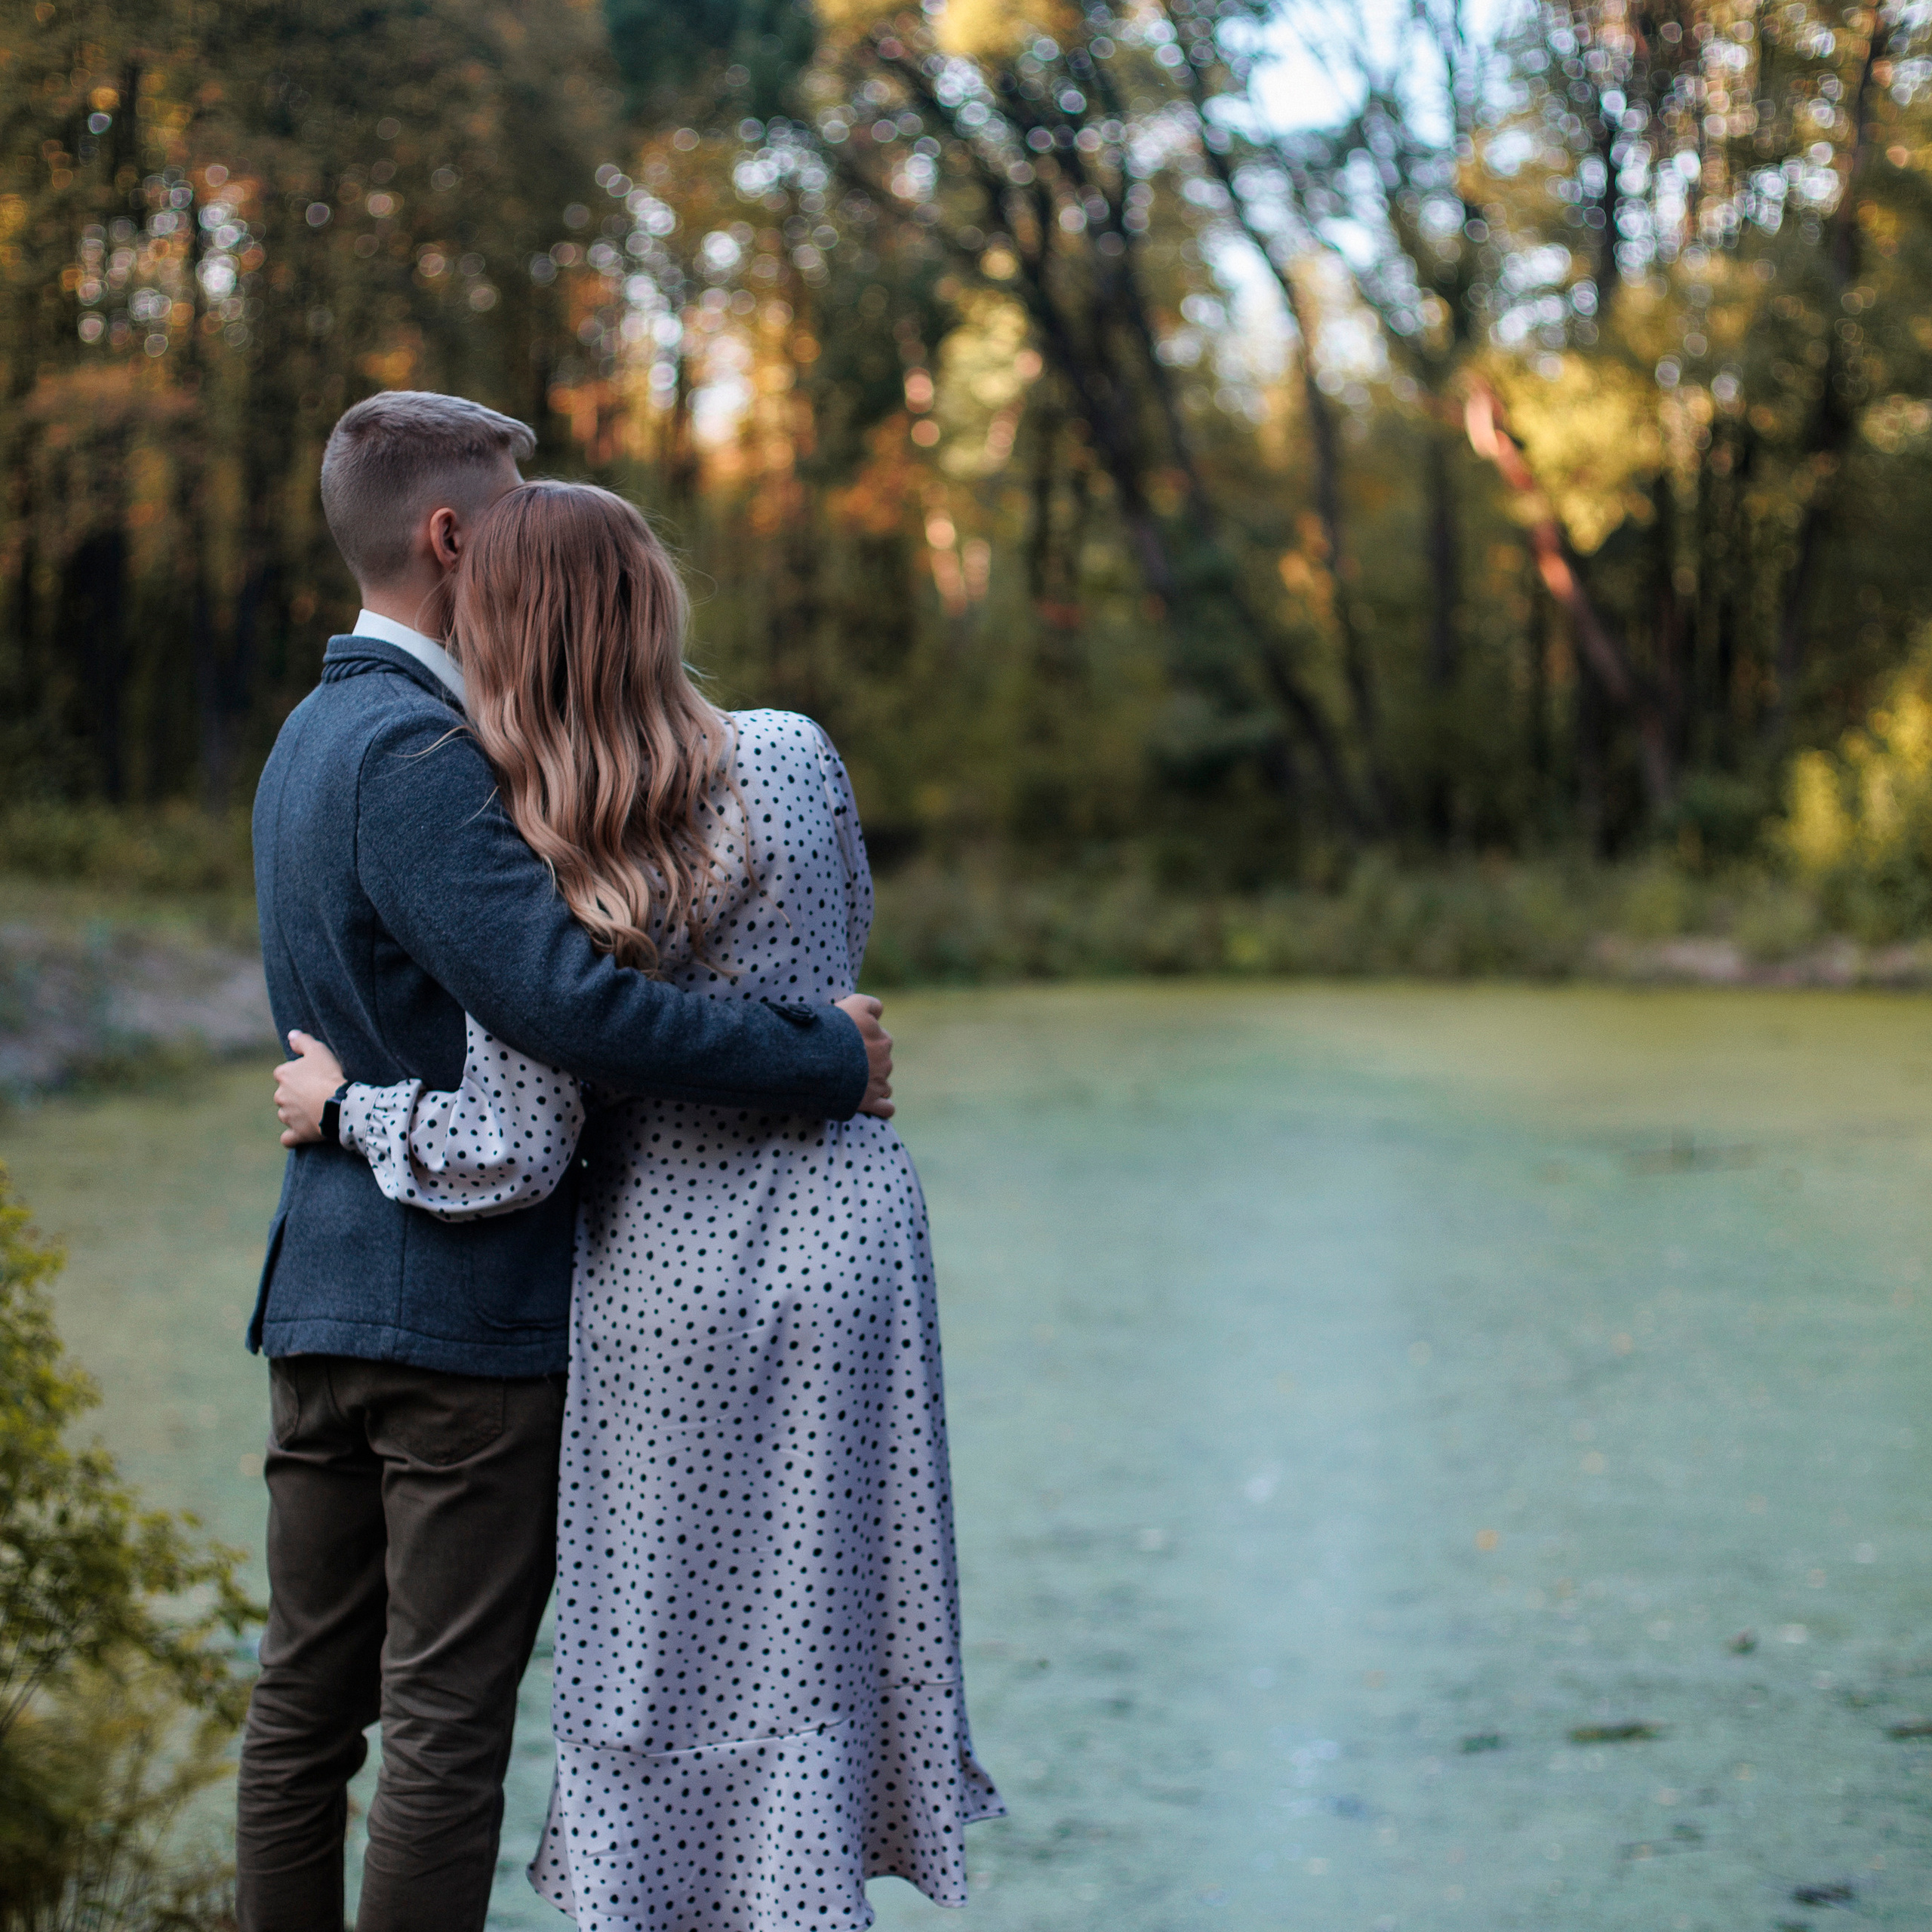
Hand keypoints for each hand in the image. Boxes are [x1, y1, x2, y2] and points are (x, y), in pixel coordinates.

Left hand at [274, 1030, 347, 1147]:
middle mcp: (280, 1096)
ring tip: (316, 1112)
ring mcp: (286, 1116)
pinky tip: (301, 1133)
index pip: (284, 1073)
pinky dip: (293, 1136)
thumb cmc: (329, 1075)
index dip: (298, 1074)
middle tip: (317, 1093)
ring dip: (296, 1114)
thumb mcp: (318, 1051)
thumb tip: (291, 1035)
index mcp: (283, 1075)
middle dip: (296, 1095)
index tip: (312, 1076)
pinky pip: (288, 1138)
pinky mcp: (296, 1133)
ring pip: (286, 1114)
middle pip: (285, 1094)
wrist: (338, 1104)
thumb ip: (303, 1041)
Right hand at [834, 994, 893, 1118]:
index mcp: (878, 1031)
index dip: (867, 1035)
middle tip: (845, 1061)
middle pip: (881, 1055)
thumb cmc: (828, 1030)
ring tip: (850, 1082)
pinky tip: (870, 1104)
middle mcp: (883, 1053)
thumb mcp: (850, 1005)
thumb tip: (879, 1010)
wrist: (816, 1059)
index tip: (852, 1039)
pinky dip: (880, 1106)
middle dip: (869, 1059)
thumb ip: (868, 1005)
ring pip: (884, 1079)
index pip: (880, 1031)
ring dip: (872, 1081)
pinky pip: (886, 1107)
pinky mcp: (872, 1100)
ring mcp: (879, 1078)